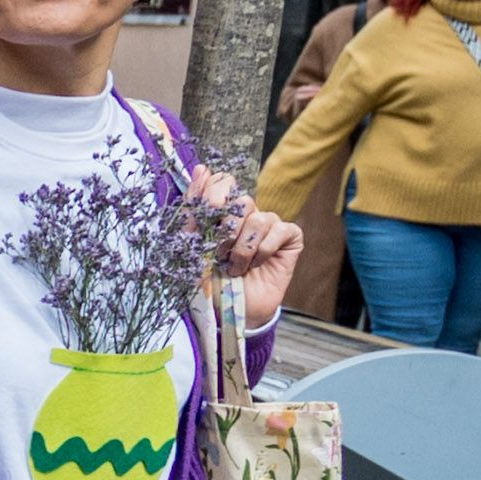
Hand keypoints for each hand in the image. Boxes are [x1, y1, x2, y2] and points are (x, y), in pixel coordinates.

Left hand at [191, 162, 297, 329]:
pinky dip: (263, 251)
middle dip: (226, 229)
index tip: (209, 214)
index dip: (215, 194)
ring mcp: (270, 225)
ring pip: (260, 218)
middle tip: (218, 253)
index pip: (223, 181)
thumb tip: (201, 167)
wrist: (227, 311)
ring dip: (242, 248)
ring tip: (234, 267)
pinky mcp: (290, 238)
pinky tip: (256, 266)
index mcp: (221, 212)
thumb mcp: (190, 245)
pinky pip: (280, 231)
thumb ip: (193, 208)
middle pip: (241, 199)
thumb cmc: (207, 280)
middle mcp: (247, 214)